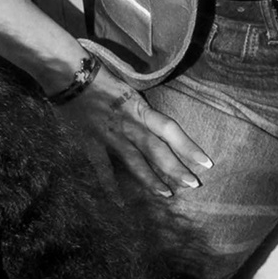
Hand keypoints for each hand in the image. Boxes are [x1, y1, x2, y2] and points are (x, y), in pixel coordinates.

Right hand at [82, 62, 210, 199]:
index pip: (171, 130)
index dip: (189, 147)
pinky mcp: (92, 143)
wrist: (71, 75)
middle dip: (176, 168)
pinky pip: (103, 169)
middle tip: (194, 184)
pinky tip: (120, 203)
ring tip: (166, 195)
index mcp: (141, 109)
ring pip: (135, 161)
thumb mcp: (130, 90)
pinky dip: (110, 187)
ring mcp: (111, 136)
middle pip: (158, 150)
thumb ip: (143, 110)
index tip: (206, 162)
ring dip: (151, 180)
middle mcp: (130, 125)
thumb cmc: (102, 78)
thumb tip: (158, 125)